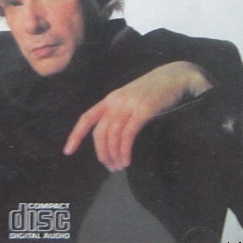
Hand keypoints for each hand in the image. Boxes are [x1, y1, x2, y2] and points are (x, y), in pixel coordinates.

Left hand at [63, 61, 212, 170]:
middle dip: (101, 152)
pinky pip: (128, 133)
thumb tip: (112, 138)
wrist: (175, 76)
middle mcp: (116, 101)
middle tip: (109, 167)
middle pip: (100, 131)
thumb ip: (120, 113)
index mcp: (110, 99)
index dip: (76, 135)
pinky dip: (124, 149)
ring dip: (113, 154)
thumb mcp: (130, 99)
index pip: (86, 118)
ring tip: (118, 166)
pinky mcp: (144, 110)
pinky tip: (126, 160)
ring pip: (112, 134)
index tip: (68, 151)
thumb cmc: (154, 91)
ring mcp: (129, 105)